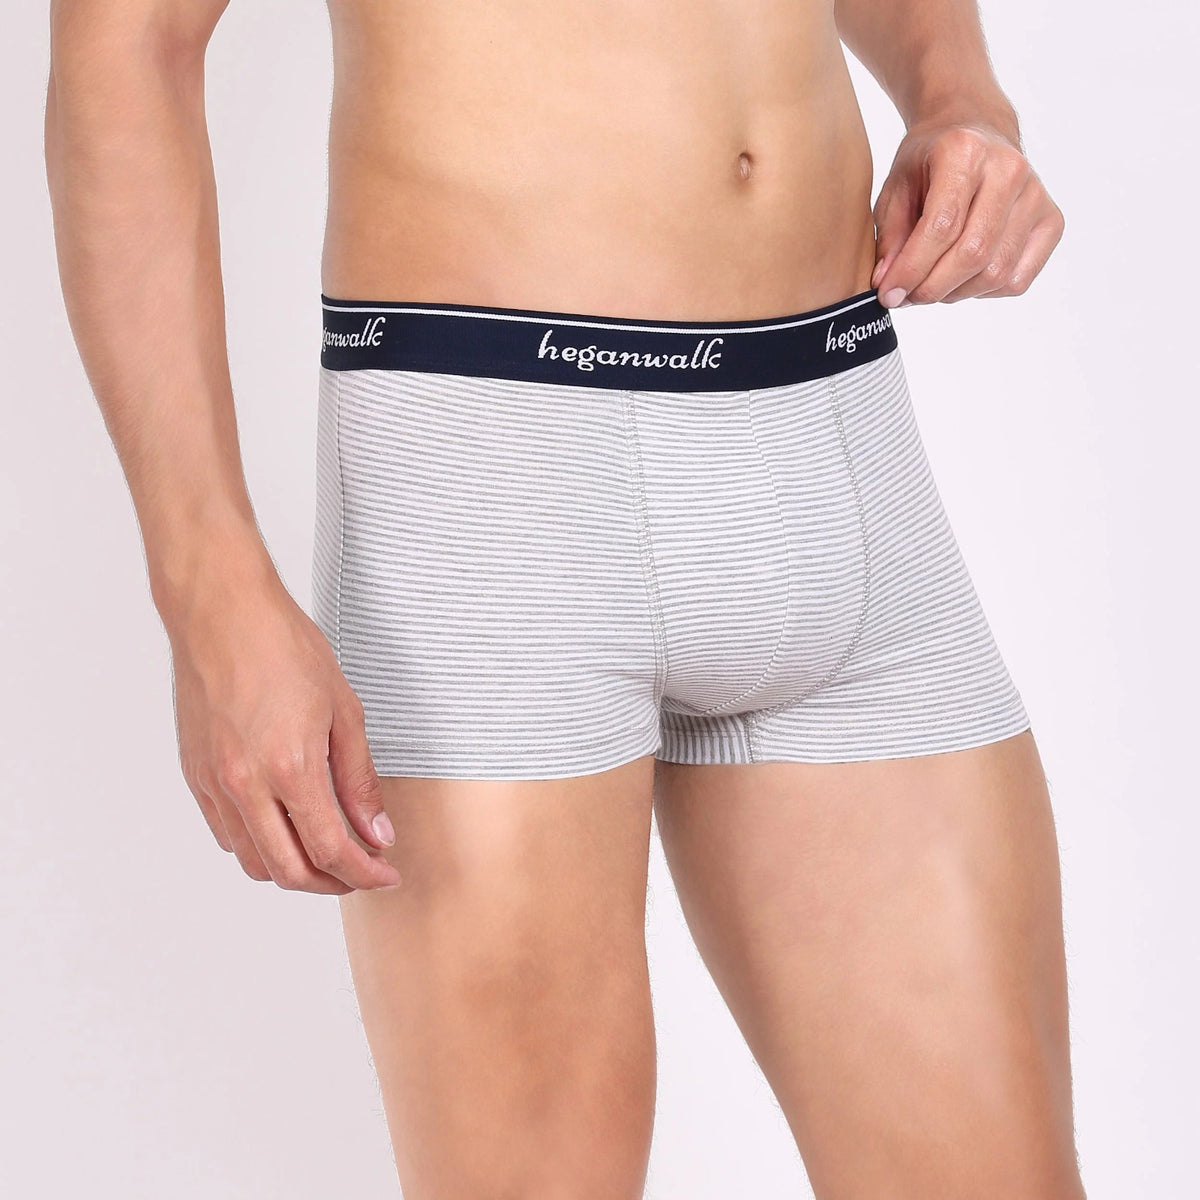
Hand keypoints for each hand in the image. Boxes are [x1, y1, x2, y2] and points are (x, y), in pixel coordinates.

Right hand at [166, 561, 401, 894]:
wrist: (221, 613)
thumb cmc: (284, 647)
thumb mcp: (344, 710)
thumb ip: (359, 779)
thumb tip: (377, 830)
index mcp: (290, 768)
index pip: (331, 850)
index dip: (365, 873)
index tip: (386, 873)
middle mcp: (246, 785)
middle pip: (289, 872)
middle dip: (332, 883)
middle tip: (361, 871)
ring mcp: (214, 784)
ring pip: (253, 862)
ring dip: (293, 870)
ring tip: (326, 851)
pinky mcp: (195, 775)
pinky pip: (227, 834)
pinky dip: (259, 845)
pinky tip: (285, 826)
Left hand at [871, 117, 1064, 307]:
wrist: (976, 132)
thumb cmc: (930, 164)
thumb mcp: (896, 189)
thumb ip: (890, 238)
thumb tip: (888, 287)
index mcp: (965, 152)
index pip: (942, 227)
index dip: (911, 270)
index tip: (888, 294)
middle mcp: (1009, 169)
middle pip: (972, 254)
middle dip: (932, 288)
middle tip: (907, 296)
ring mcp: (1037, 195)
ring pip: (996, 273)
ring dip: (955, 293)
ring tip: (932, 284)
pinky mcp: (1051, 221)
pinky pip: (1017, 280)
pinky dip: (984, 292)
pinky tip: (964, 277)